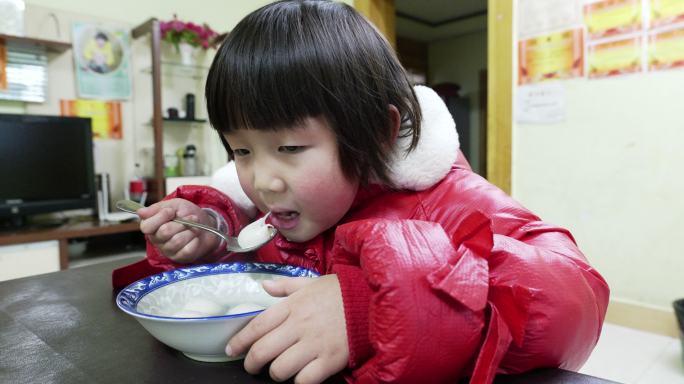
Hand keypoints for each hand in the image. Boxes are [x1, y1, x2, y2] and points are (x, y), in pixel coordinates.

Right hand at [137, 198, 220, 262]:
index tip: (171, 211)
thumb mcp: (173, 205)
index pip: (146, 227)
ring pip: (177, 241)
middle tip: (190, 218)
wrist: (206, 223)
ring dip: (190, 230)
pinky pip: (186, 250)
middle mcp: (157, 240)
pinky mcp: (180, 257)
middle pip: (164, 232)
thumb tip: (140, 212)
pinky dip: (194, 240)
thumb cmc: (187, 214)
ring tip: (195, 226)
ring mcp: (168, 250)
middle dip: (181, 222)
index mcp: (152, 226)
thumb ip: (158, 208)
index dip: (160, 217)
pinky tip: (196, 237)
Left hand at [227, 275, 348, 383]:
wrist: (371, 301)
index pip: (257, 326)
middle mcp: (300, 325)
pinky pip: (304, 379)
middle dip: (251, 363)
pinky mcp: (330, 360)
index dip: (240, 341)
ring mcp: (315, 344)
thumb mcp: (311, 283)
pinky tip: (300, 375)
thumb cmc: (341, 292)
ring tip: (278, 371)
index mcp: (292, 306)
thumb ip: (285, 286)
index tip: (232, 350)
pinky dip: (298, 381)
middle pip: (262, 351)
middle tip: (251, 366)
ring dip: (275, 373)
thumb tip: (264, 285)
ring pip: (280, 369)